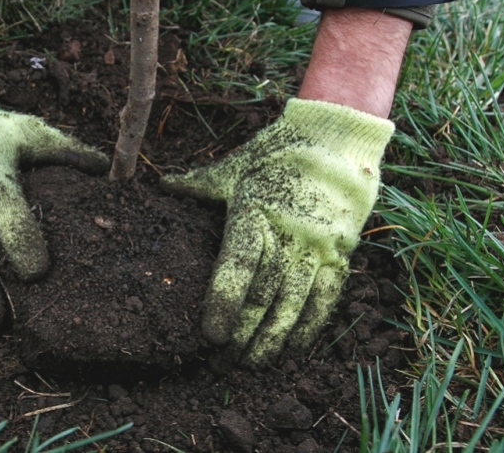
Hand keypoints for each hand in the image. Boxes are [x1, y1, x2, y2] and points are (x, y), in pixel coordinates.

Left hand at [161, 98, 393, 366]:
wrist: (338, 140)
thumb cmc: (277, 153)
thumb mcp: (235, 167)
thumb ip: (200, 185)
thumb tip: (163, 187)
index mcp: (254, 211)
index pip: (238, 266)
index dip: (224, 304)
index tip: (211, 336)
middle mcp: (287, 233)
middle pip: (263, 294)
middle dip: (242, 333)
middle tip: (222, 362)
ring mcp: (316, 246)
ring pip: (293, 304)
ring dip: (272, 339)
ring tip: (251, 364)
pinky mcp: (339, 255)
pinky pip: (325, 299)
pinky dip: (309, 328)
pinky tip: (293, 350)